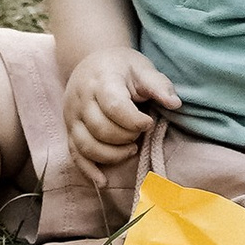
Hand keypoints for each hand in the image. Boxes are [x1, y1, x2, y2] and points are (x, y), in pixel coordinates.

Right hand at [63, 44, 181, 172]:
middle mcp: (81, 99)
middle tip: (139, 134)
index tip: (149, 123)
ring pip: (87, 145)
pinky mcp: (69, 130)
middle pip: (101, 129)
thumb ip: (159, 85)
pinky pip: (75, 155)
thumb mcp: (142, 69)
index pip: (114, 107)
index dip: (134, 121)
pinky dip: (89, 171)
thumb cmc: (122, 68)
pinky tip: (103, 181)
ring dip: (112, 155)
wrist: (92, 62)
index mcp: (101, 81)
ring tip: (130, 150)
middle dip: (125, 138)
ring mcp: (72, 117)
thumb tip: (175, 103)